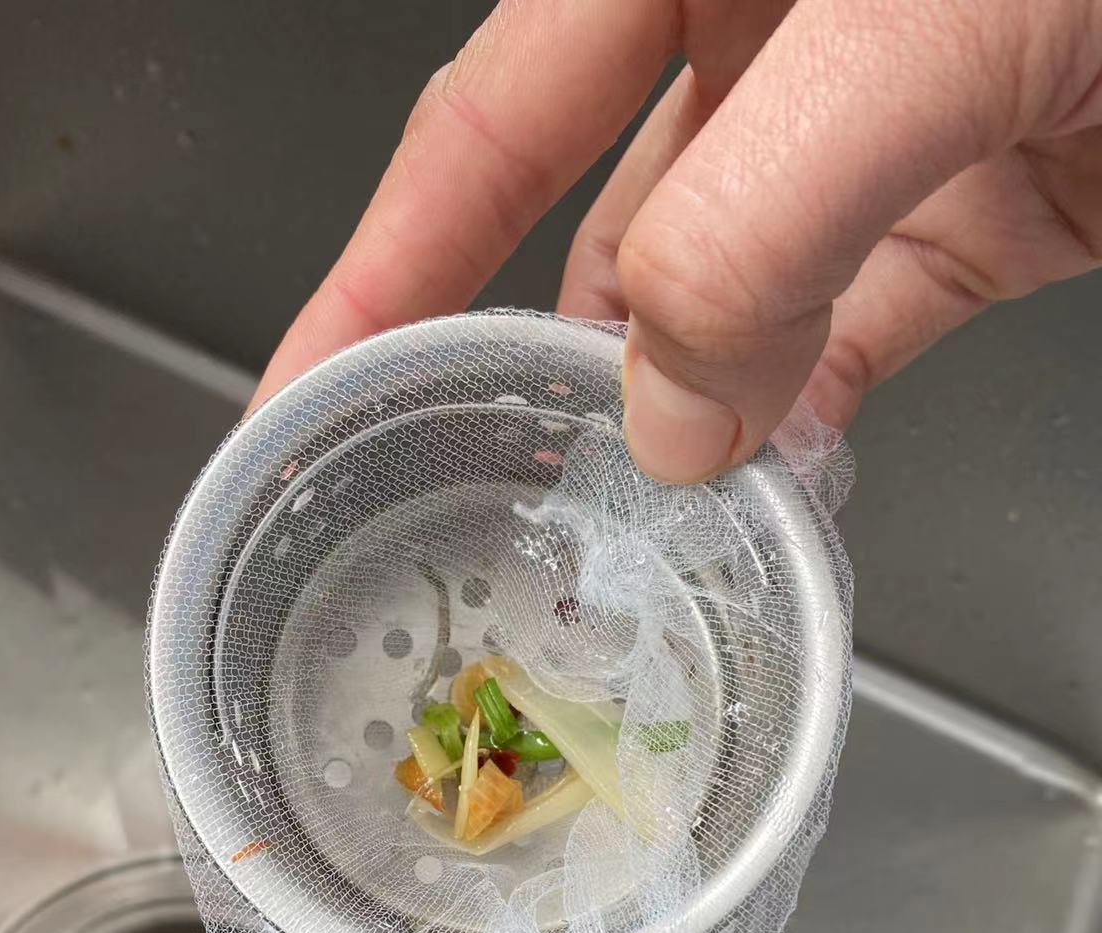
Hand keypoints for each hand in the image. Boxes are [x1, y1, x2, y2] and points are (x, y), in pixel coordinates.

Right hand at [253, 0, 1100, 481]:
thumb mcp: (916, 17)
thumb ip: (759, 214)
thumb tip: (666, 414)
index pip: (483, 129)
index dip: (377, 265)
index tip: (299, 390)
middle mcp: (765, 45)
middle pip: (595, 236)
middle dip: (549, 375)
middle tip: (499, 507)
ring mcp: (871, 137)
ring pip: (730, 313)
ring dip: (696, 424)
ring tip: (651, 532)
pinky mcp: (980, 209)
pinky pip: (855, 345)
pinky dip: (813, 428)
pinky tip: (781, 494)